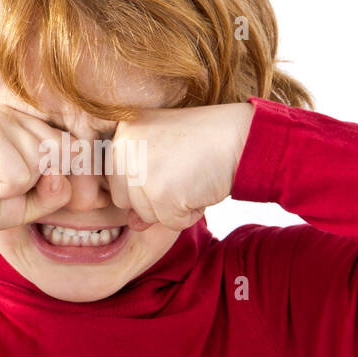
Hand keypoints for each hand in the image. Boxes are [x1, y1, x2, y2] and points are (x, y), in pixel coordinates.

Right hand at [0, 108, 72, 237]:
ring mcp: (1, 120)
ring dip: (18, 188)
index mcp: (29, 124)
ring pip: (42, 165)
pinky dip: (5, 190)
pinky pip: (21, 175)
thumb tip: (60, 174)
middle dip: (37, 182)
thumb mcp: (30, 203)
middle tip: (3, 184)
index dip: (58, 176)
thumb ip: (56, 192)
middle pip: (63, 154)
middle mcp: (17, 115)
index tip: (24, 185)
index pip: (74, 147)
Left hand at [104, 102, 255, 230]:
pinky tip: (200, 187)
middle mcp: (123, 148)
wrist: (241, 136)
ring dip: (172, 206)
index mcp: (122, 131)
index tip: (172, 163)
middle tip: (183, 170)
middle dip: (155, 197)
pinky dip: (189, 214)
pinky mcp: (159, 194)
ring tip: (192, 176)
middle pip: (124, 200)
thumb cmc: (206, 141)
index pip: (116, 179)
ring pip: (145, 215)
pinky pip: (169, 223)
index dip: (148, 180)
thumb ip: (141, 185)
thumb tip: (133, 225)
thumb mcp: (164, 154)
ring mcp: (139, 171)